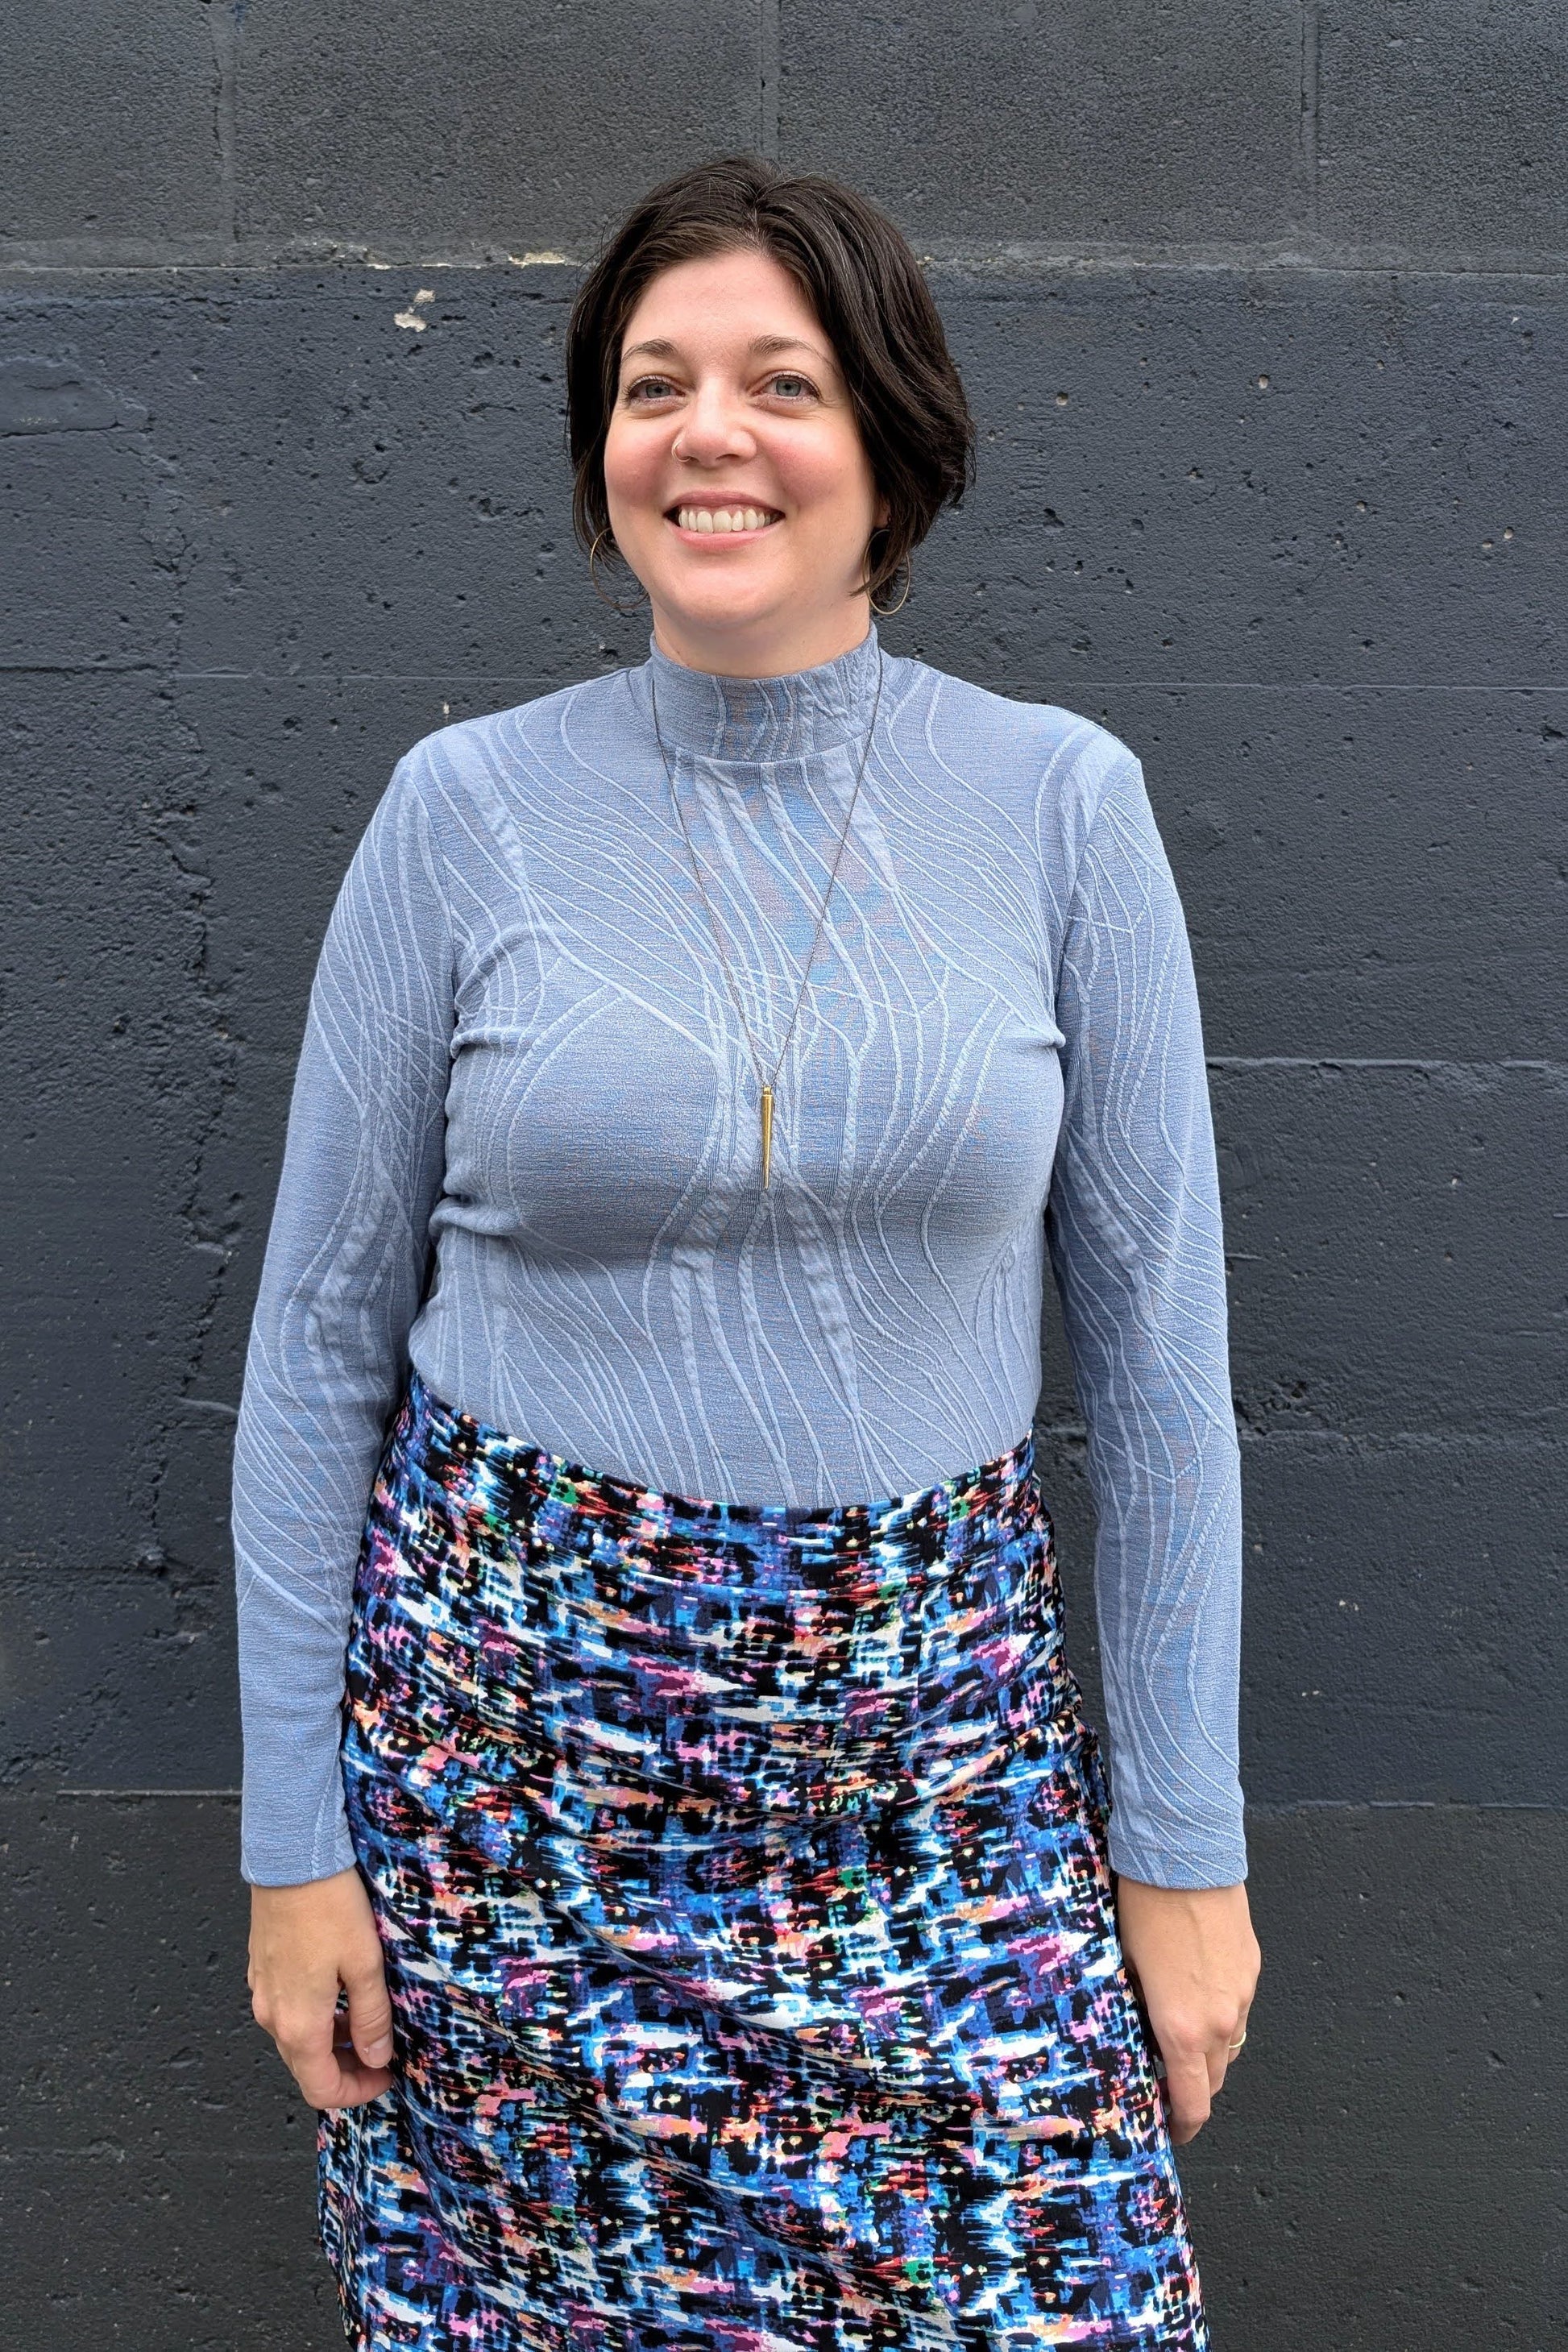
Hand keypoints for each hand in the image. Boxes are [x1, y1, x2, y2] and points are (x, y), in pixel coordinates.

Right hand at [247, 1863, 395, 2109]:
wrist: (290, 1857)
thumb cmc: (329, 1906)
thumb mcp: (365, 1963)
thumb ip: (371, 2018)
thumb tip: (376, 2058)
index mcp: (298, 2023)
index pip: (321, 2089)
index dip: (356, 2092)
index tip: (386, 2077)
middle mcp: (272, 2016)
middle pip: (306, 2068)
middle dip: (345, 2070)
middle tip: (381, 2053)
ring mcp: (262, 1992)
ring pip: (295, 2039)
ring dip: (330, 2043)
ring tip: (365, 2019)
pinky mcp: (261, 1970)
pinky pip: (287, 2011)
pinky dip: (314, 2017)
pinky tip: (339, 1992)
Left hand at [1113, 1875, 1260, 2144]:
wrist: (1186, 1855)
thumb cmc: (1144, 1907)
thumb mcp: (1124, 1964)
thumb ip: (1136, 2009)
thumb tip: (1135, 2030)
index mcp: (1182, 2028)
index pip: (1194, 2101)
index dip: (1184, 2125)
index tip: (1172, 2131)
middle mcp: (1220, 2020)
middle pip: (1216, 2079)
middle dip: (1195, 2089)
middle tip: (1169, 2083)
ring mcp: (1242, 1993)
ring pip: (1231, 2043)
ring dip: (1210, 2052)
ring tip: (1181, 2037)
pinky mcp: (1251, 1966)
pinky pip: (1238, 2006)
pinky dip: (1221, 2014)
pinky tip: (1197, 1992)